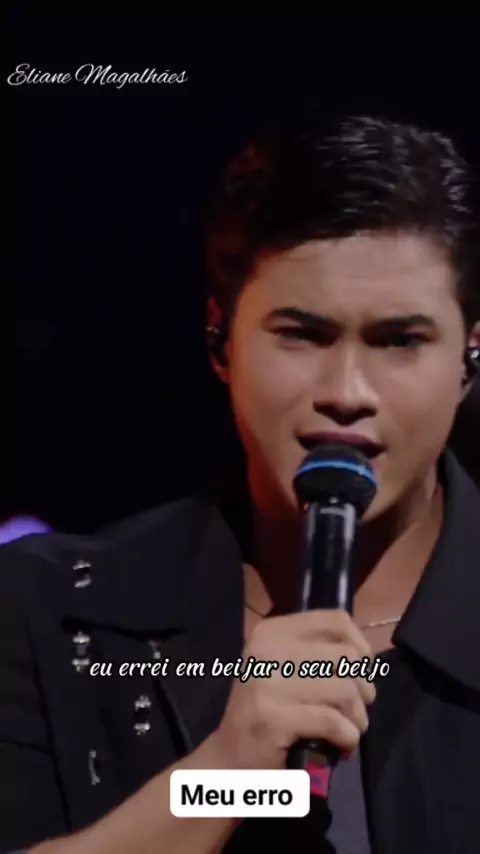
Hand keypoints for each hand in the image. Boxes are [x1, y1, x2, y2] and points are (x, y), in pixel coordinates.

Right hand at [213, 609, 375, 769]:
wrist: (227, 759)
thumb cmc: (265, 711)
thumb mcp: (282, 668)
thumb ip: (317, 653)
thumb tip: (364, 655)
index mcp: (270, 632)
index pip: (335, 621)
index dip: (360, 645)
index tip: (361, 671)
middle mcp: (265, 651)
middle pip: (345, 658)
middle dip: (362, 688)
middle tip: (356, 710)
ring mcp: (266, 685)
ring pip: (343, 690)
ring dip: (357, 717)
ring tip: (350, 730)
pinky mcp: (272, 720)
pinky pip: (332, 722)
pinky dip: (348, 737)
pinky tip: (342, 746)